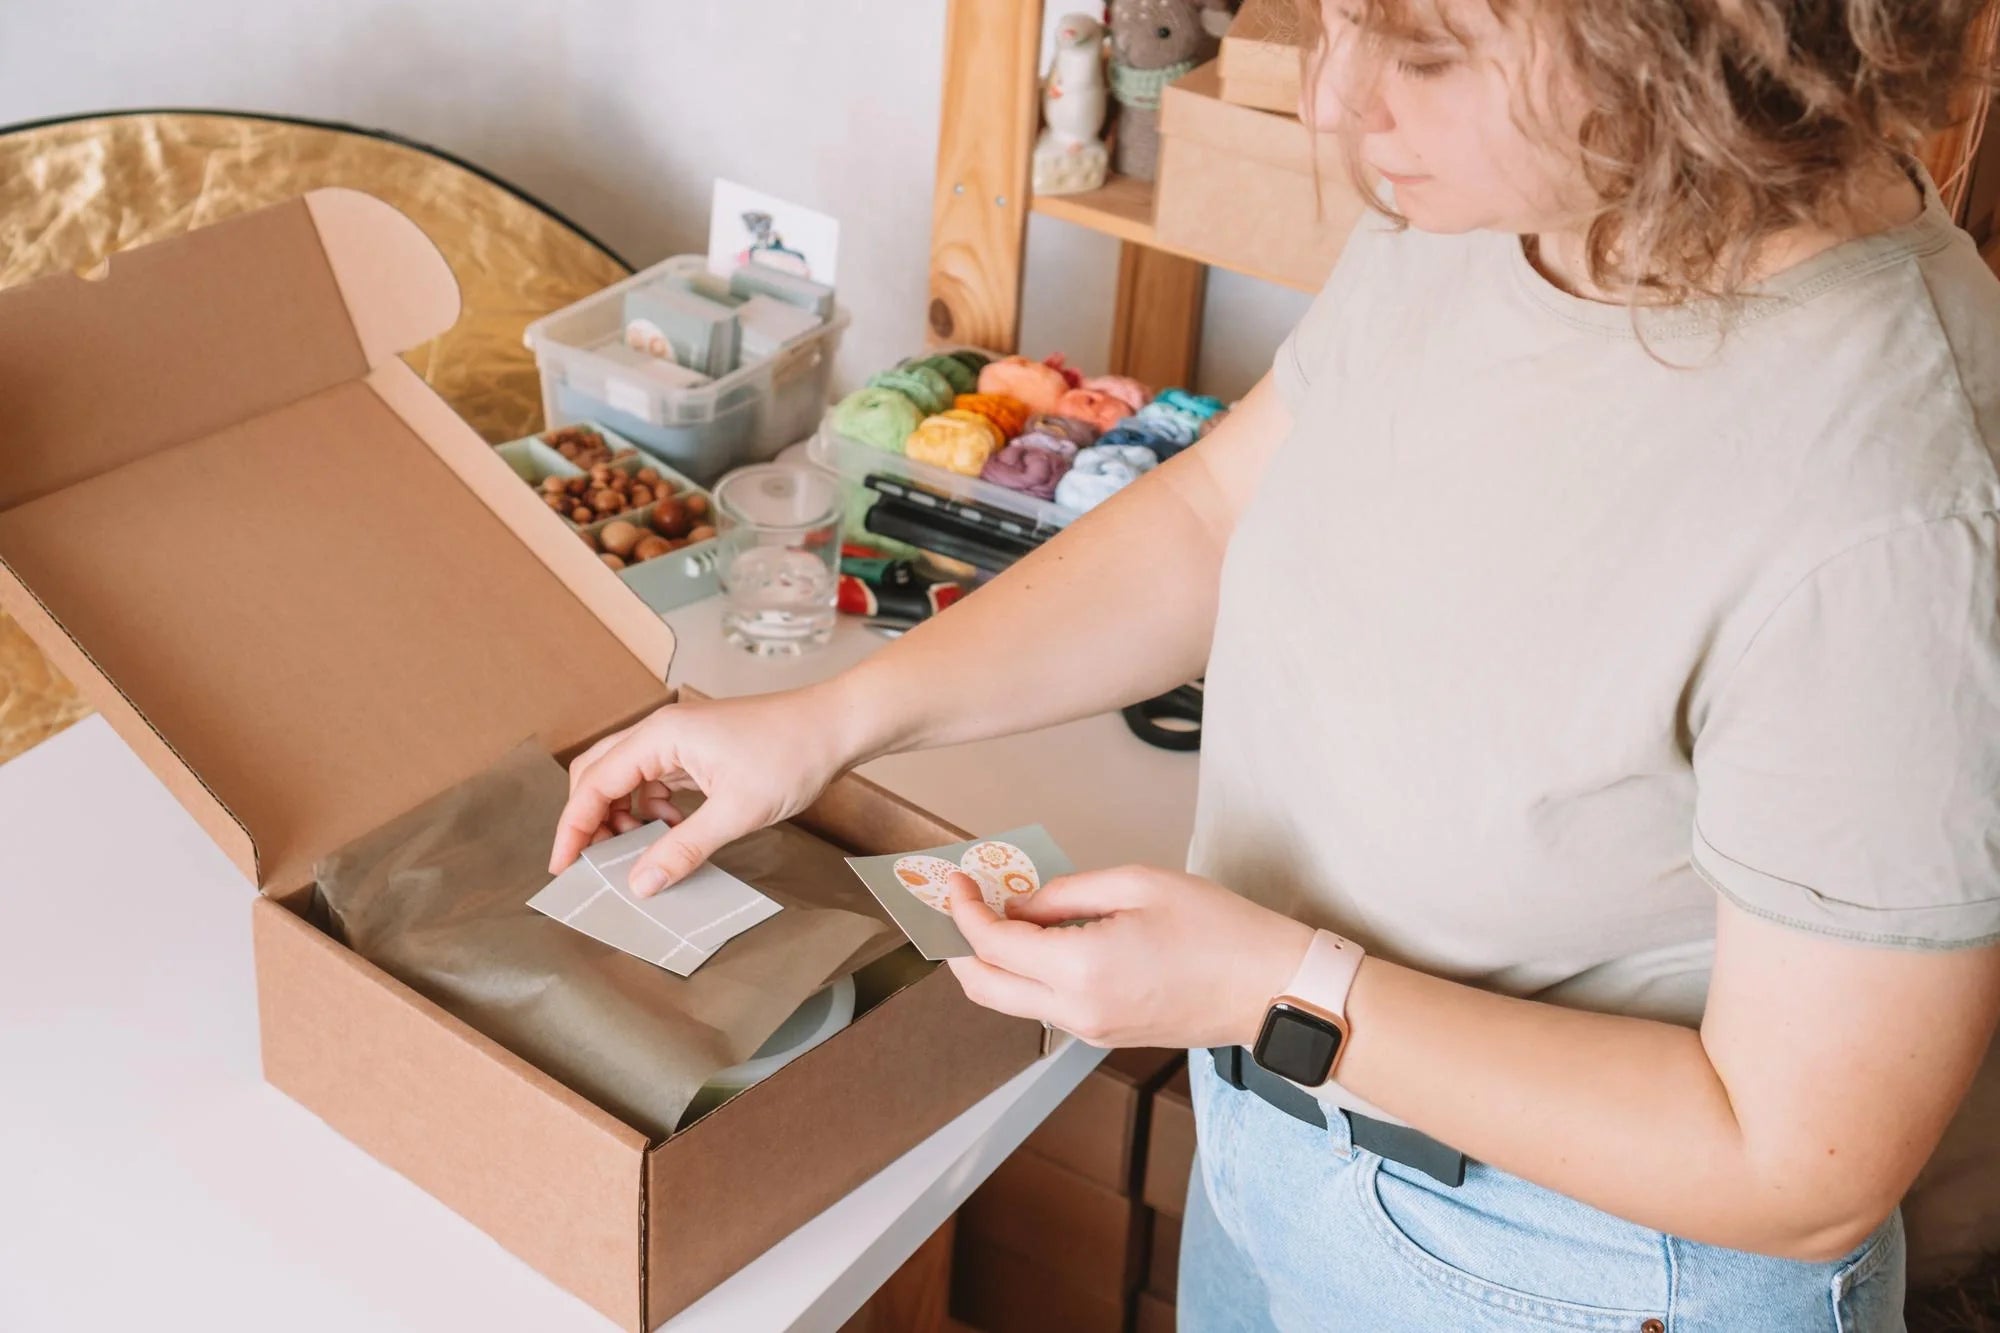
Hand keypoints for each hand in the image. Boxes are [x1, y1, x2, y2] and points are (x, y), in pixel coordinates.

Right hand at [548, 684, 859, 895]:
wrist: (836, 727)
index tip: (563, 868)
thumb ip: (682, 850)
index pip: (593, 783)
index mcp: (660, 737)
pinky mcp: (697, 749)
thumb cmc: (792, 755)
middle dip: (589, 820)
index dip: (573, 829)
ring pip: (626, 778)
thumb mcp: (736, 813)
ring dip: (621, 816)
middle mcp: (661, 732)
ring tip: (635, 854)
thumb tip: (640, 883)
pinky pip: (655, 779)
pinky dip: (650, 808)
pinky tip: (669, 831)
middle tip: (592, 865)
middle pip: (599, 774)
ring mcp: (679, 739)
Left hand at [944, 865, 1314, 1049]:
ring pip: (1011, 1001)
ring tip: (999, 913)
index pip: (992, 943)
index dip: (965, 909)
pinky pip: (1046, 1007)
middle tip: (959, 904)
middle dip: (959, 945)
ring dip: (992, 960)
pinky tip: (1038, 940)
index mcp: (1081, 968)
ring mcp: (1090, 1030)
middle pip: (984, 987)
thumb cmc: (1221, 932)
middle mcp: (1077, 1010)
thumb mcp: (1137, 885)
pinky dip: (1026, 975)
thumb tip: (1020, 902)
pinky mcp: (1105, 1035)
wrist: (1271, 989)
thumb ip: (1066, 894)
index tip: (958, 881)